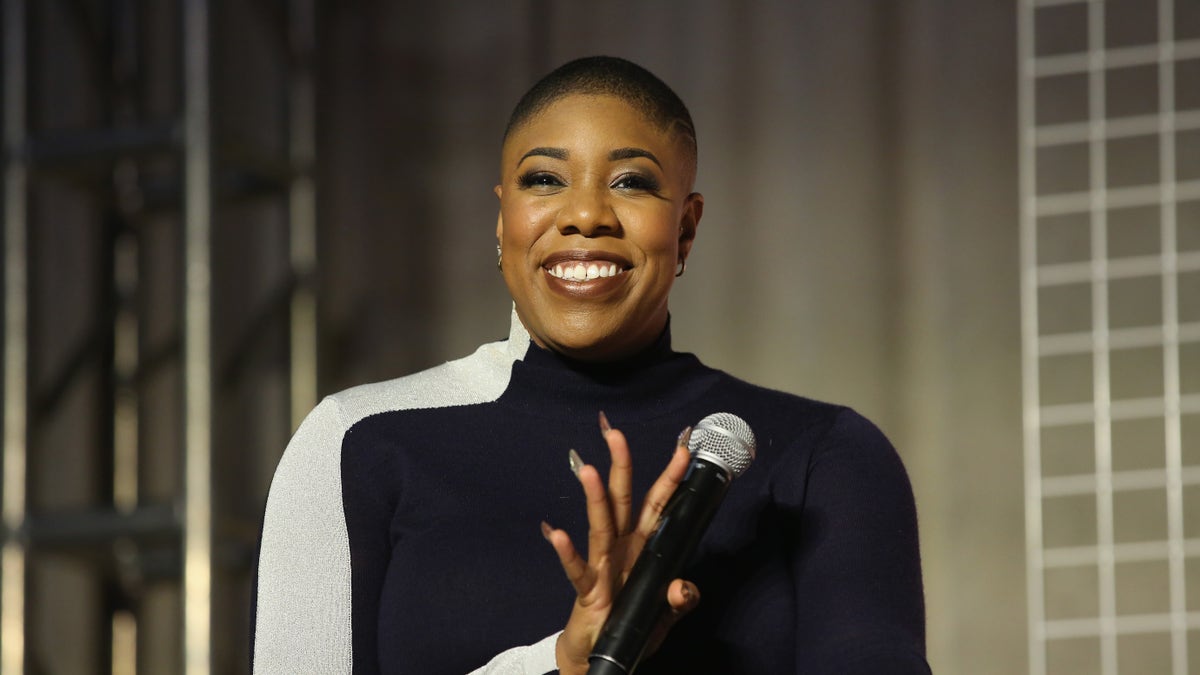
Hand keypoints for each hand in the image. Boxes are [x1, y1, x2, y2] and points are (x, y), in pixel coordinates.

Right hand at [541, 414, 700, 674]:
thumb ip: (679, 600)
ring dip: (594, 499)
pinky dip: (567, 553)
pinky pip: (577, 569)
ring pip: (600, 526)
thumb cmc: (630, 624)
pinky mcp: (587, 590)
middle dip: (621, 466)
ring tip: (589, 471)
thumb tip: (683, 587)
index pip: (658, 505)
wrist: (598, 654)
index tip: (682, 447)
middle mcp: (622, 548)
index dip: (670, 478)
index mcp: (643, 547)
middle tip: (616, 433)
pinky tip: (556, 535)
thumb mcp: (664, 615)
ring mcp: (602, 566)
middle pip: (623, 501)